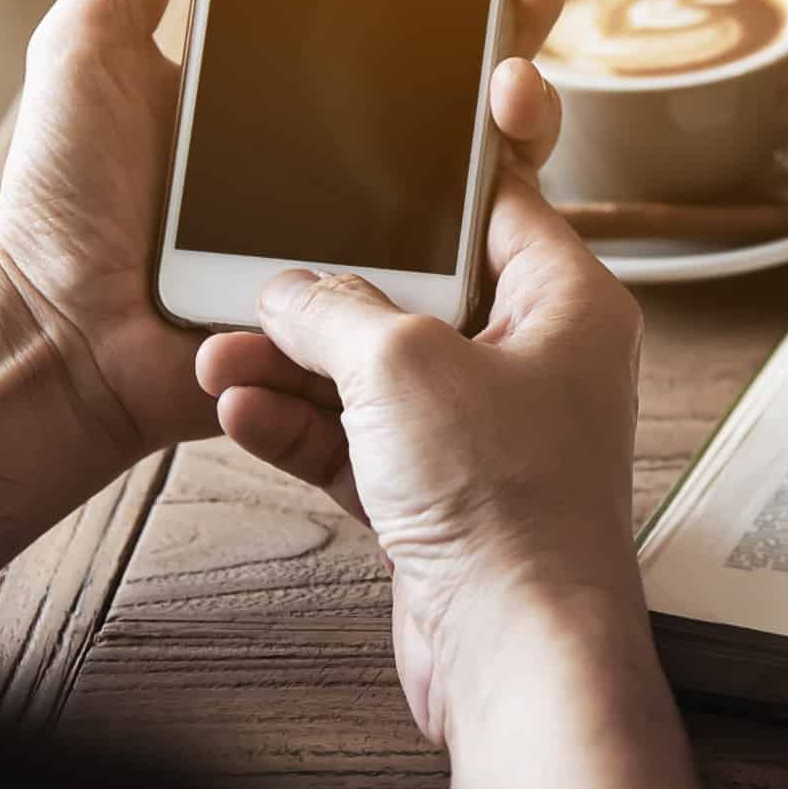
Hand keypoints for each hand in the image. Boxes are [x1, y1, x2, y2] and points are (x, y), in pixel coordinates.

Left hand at [0, 0, 574, 466]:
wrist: (63, 339)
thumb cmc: (64, 201)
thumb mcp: (91, 42)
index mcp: (295, 79)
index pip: (398, 4)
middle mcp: (354, 146)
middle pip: (467, 68)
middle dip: (521, 5)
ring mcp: (378, 224)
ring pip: (491, 155)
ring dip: (528, 98)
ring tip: (516, 72)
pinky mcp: (386, 295)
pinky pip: (465, 252)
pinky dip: (502, 200)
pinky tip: (505, 148)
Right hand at [195, 181, 723, 788]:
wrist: (514, 649)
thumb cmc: (508, 503)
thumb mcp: (401, 366)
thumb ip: (334, 312)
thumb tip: (290, 292)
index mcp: (567, 304)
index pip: (502, 206)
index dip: (438, 174)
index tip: (385, 139)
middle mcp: (536, 364)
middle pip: (420, 296)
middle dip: (329, 294)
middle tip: (260, 274)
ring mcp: (486, 434)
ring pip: (377, 375)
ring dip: (295, 366)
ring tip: (219, 351)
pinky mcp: (441, 497)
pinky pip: (360, 442)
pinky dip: (301, 427)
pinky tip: (239, 411)